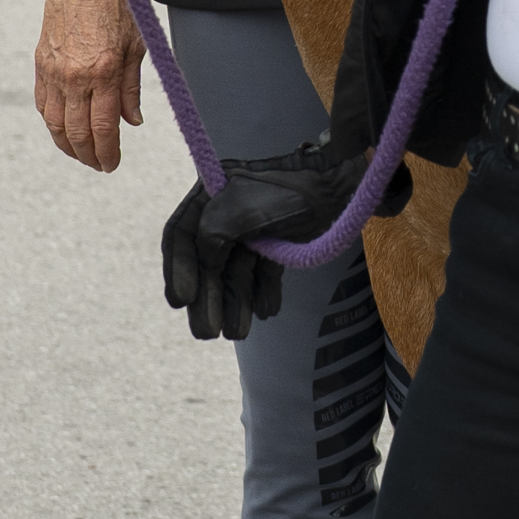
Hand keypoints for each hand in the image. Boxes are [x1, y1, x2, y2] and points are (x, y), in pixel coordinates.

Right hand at [33, 0, 146, 169]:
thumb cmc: (117, 3)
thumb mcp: (137, 44)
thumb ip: (132, 87)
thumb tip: (131, 122)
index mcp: (103, 72)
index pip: (103, 129)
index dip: (108, 154)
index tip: (113, 165)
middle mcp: (75, 76)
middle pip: (77, 134)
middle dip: (89, 156)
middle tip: (101, 165)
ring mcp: (54, 70)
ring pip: (55, 124)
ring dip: (68, 145)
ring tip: (82, 154)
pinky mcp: (41, 62)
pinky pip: (43, 104)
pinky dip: (53, 122)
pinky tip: (64, 129)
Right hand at [160, 141, 395, 342]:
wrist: (340, 185)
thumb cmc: (289, 189)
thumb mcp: (242, 207)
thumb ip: (213, 233)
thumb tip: (204, 262)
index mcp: (211, 195)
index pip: (180, 235)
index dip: (178, 269)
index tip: (182, 301)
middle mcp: (226, 213)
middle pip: (207, 263)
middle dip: (208, 299)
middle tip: (207, 333)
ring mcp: (252, 230)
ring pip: (235, 274)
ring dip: (235, 304)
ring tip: (238, 333)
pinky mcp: (277, 243)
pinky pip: (262, 274)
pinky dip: (262, 293)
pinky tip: (267, 312)